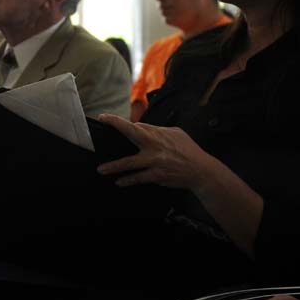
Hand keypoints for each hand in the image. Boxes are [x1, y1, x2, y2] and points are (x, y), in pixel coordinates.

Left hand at [95, 113, 211, 191]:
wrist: (201, 170)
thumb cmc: (188, 150)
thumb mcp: (175, 134)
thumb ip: (157, 130)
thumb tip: (140, 128)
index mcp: (158, 134)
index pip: (135, 124)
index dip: (117, 121)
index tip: (104, 118)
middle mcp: (154, 146)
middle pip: (131, 134)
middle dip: (116, 128)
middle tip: (98, 133)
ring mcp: (154, 162)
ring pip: (129, 163)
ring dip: (114, 167)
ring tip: (101, 169)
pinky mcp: (156, 175)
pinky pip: (138, 178)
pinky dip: (128, 180)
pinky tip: (119, 182)